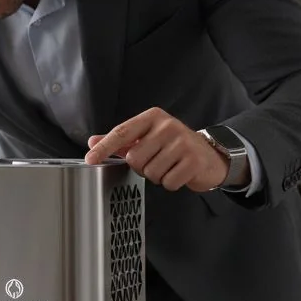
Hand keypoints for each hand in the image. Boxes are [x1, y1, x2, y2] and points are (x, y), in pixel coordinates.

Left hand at [85, 107, 228, 191]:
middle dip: (142, 167)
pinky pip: (167, 182)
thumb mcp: (148, 137)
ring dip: (157, 176)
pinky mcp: (193, 160)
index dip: (104, 147)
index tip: (90, 159)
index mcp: (153, 117)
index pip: (122, 132)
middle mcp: (168, 126)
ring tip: (169, 166)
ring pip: (150, 173)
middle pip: (134, 159)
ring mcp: (182, 142)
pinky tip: (179, 173)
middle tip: (157, 161)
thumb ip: (121, 140)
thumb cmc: (175, 147)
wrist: (210, 156)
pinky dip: (171, 183)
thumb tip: (93, 141)